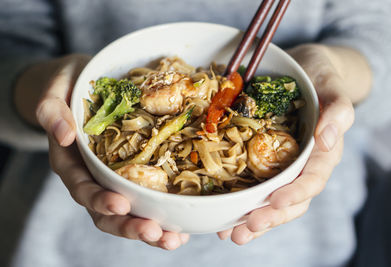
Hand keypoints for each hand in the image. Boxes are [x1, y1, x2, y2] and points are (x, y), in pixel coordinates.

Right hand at [28, 54, 188, 249]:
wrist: (86, 85)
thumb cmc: (71, 88)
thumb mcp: (56, 92)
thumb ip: (52, 111)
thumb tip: (63, 135)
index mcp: (72, 163)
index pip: (83, 188)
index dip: (100, 200)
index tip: (121, 205)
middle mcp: (93, 177)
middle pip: (107, 212)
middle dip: (130, 226)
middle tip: (155, 233)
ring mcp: (114, 178)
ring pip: (130, 212)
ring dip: (151, 229)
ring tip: (174, 240)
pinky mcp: (134, 173)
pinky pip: (147, 198)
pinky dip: (163, 214)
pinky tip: (182, 226)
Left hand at [218, 44, 369, 243]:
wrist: (304, 72)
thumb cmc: (320, 78)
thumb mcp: (331, 86)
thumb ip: (337, 111)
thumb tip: (328, 139)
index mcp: (323, 153)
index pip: (312, 180)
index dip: (294, 194)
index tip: (274, 202)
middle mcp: (303, 165)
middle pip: (290, 200)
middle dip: (269, 217)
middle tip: (246, 229)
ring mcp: (283, 167)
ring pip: (272, 201)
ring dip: (254, 221)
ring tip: (233, 235)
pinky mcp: (265, 163)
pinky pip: (256, 189)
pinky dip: (242, 206)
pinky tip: (225, 219)